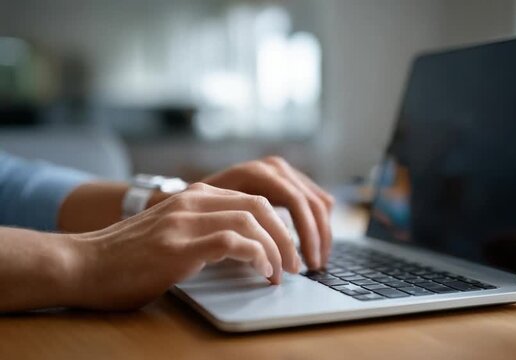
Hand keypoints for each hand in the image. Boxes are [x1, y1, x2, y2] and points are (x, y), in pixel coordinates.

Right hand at [65, 183, 299, 309]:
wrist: (80, 264)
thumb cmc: (126, 257)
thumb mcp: (171, 232)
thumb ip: (203, 229)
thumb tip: (246, 248)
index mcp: (194, 198)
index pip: (253, 198)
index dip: (279, 223)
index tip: (290, 248)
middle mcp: (192, 202)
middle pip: (260, 205)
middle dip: (287, 234)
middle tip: (296, 262)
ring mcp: (184, 222)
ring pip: (252, 220)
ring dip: (277, 247)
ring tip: (283, 271)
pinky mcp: (178, 247)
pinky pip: (233, 242)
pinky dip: (257, 256)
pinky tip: (263, 271)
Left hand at [201, 156, 333, 269]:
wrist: (190, 196)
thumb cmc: (199, 214)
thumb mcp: (217, 223)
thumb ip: (243, 235)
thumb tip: (268, 258)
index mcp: (258, 173)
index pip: (296, 202)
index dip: (305, 235)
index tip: (301, 264)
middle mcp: (274, 167)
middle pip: (312, 202)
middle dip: (317, 237)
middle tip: (316, 268)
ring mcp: (284, 171)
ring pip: (320, 202)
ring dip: (322, 233)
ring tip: (316, 261)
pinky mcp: (290, 180)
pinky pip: (316, 201)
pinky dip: (318, 224)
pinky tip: (312, 246)